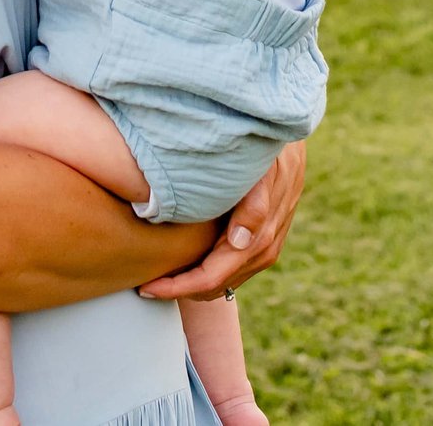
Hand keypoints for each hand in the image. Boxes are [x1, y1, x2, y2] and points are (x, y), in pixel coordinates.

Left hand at [137, 139, 304, 300]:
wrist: (288, 142)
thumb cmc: (265, 152)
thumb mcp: (261, 170)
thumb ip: (254, 204)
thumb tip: (239, 242)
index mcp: (259, 238)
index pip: (211, 277)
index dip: (178, 287)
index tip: (147, 287)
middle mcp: (264, 249)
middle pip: (215, 286)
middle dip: (179, 290)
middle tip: (144, 287)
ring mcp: (266, 248)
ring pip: (225, 283)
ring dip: (192, 286)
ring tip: (159, 279)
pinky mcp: (264, 242)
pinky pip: (233, 270)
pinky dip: (208, 274)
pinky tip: (187, 266)